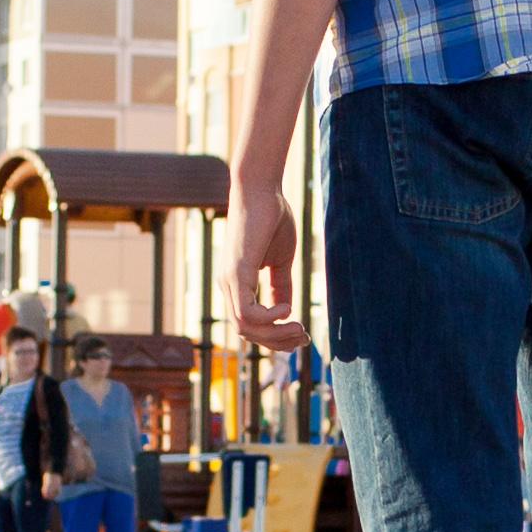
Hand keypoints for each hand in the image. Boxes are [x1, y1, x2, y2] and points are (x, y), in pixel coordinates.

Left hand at [233, 182, 305, 350]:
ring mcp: (229, 280)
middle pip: (246, 332)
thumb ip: (280, 284)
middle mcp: (227, 285)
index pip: (250, 324)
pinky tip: (287, 308)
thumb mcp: (280, 260)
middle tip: (303, 338)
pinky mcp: (236, 272)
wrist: (262, 189)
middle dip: (277, 342)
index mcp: (236, 283)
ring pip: (245, 327)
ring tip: (299, 328)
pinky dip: (268, 318)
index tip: (301, 335)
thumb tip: (287, 310)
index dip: (274, 336)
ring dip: (275, 335)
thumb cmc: (271, 218)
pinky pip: (246, 312)